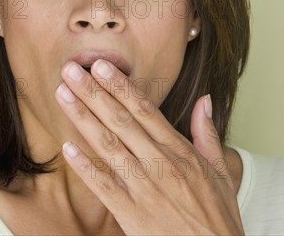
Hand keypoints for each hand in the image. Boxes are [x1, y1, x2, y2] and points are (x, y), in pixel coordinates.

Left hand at [55, 59, 243, 234]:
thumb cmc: (217, 217)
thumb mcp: (221, 172)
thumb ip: (207, 134)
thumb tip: (204, 101)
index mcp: (180, 152)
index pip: (145, 110)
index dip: (120, 86)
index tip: (101, 66)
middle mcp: (161, 164)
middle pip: (121, 121)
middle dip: (94, 93)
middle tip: (70, 70)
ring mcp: (145, 188)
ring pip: (108, 146)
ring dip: (83, 118)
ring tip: (62, 95)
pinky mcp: (131, 214)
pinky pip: (104, 186)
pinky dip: (85, 167)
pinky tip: (66, 148)